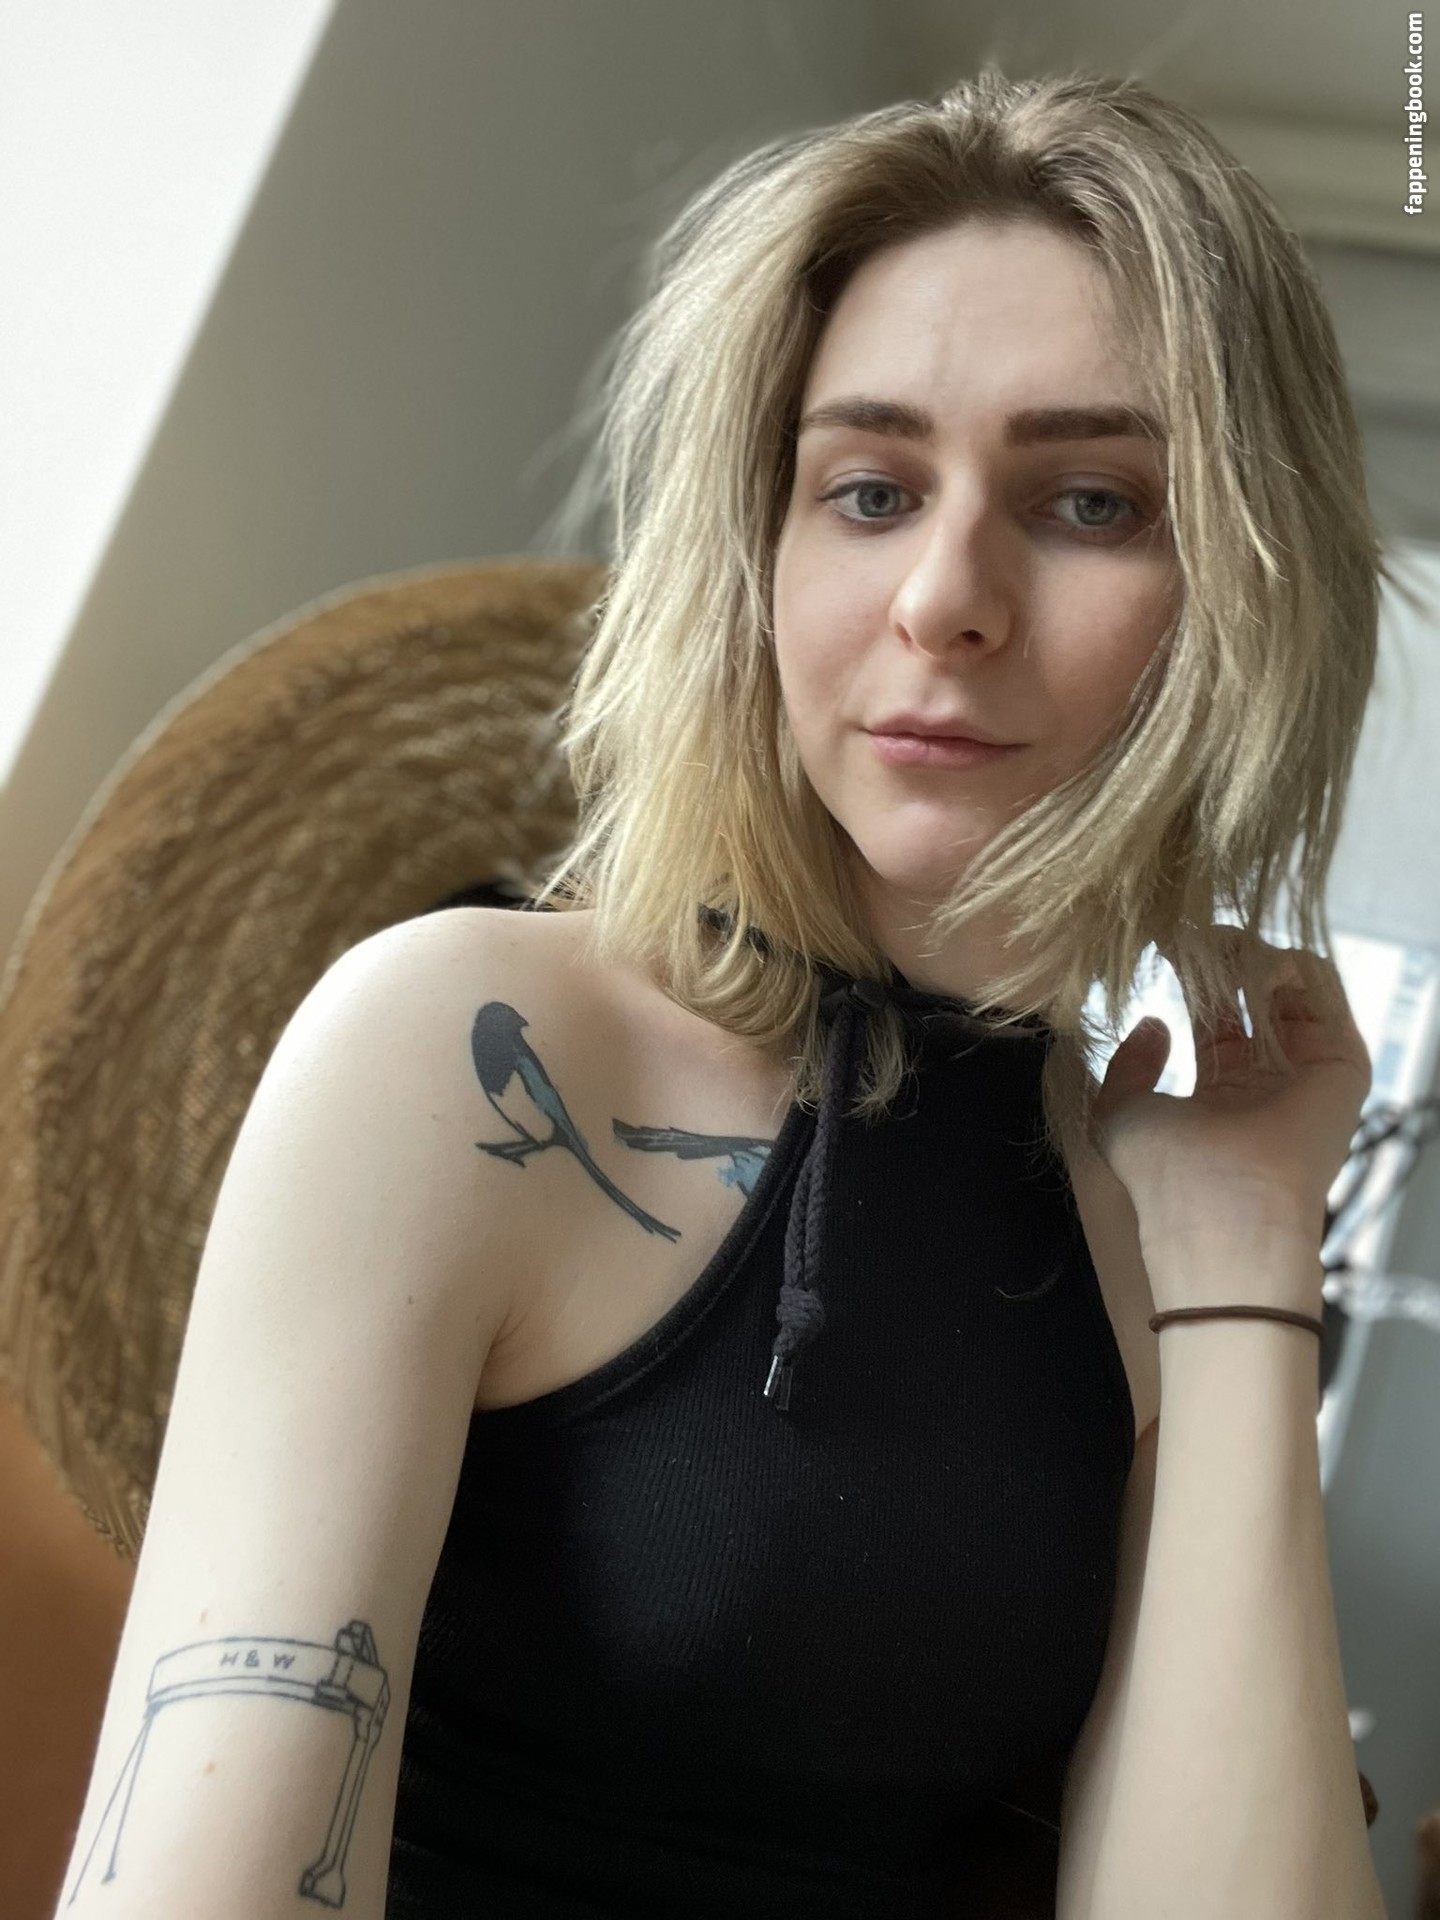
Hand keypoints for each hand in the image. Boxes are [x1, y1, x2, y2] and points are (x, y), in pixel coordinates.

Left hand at [1086, 928, 1371, 1273]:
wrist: (1220, 1210)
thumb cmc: (1165, 1172)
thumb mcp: (1120, 1112)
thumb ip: (1128, 1067)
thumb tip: (1154, 1024)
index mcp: (1221, 1095)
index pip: (1215, 1020)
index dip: (1193, 979)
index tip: (1165, 944)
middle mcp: (1268, 1082)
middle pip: (1255, 999)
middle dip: (1225, 959)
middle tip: (1194, 932)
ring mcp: (1307, 1073)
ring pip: (1291, 990)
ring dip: (1256, 957)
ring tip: (1221, 944)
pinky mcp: (1342, 1067)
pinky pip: (1327, 997)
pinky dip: (1294, 966)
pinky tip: (1255, 962)